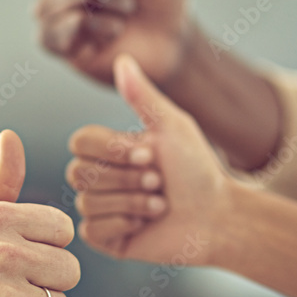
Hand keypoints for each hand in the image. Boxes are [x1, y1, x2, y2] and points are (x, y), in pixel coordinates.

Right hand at [66, 55, 231, 264]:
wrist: (217, 216)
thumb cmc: (197, 169)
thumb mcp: (172, 126)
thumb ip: (143, 96)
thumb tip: (123, 59)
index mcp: (110, 149)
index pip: (80, 141)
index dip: (111, 149)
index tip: (149, 154)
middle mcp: (100, 177)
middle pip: (79, 172)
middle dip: (126, 178)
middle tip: (158, 181)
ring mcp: (102, 208)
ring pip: (88, 202)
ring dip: (132, 203)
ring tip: (160, 205)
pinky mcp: (106, 238)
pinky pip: (92, 230)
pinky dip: (123, 225)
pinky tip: (146, 225)